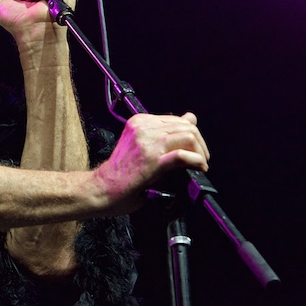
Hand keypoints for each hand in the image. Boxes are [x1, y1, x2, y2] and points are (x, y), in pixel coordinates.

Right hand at [92, 112, 210, 214]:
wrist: (103, 187)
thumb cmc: (121, 170)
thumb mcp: (142, 143)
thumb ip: (164, 131)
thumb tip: (190, 117)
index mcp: (139, 121)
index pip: (177, 120)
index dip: (191, 134)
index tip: (195, 149)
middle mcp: (143, 127)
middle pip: (186, 127)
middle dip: (200, 144)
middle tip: (202, 159)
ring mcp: (148, 143)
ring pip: (188, 137)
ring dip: (200, 153)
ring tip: (201, 164)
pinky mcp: (152, 160)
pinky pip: (183, 155)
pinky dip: (196, 161)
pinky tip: (198, 168)